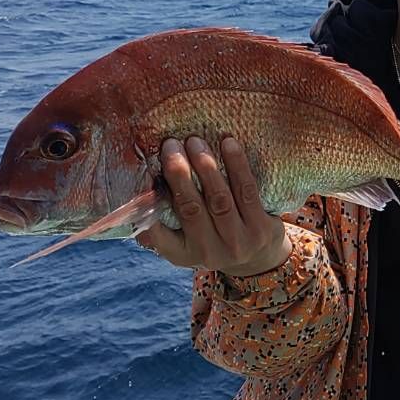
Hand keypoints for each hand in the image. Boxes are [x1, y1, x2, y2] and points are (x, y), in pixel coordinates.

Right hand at [135, 136, 289, 275]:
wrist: (259, 258)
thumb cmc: (213, 238)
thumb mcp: (185, 241)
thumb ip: (162, 223)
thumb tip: (137, 193)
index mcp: (182, 253)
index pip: (159, 232)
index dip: (147, 206)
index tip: (142, 176)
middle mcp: (208, 252)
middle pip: (191, 209)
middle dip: (179, 174)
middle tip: (171, 144)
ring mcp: (238, 242)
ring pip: (219, 199)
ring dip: (206, 167)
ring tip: (195, 142)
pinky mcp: (262, 229)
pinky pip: (247, 192)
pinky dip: (237, 166)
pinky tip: (228, 144)